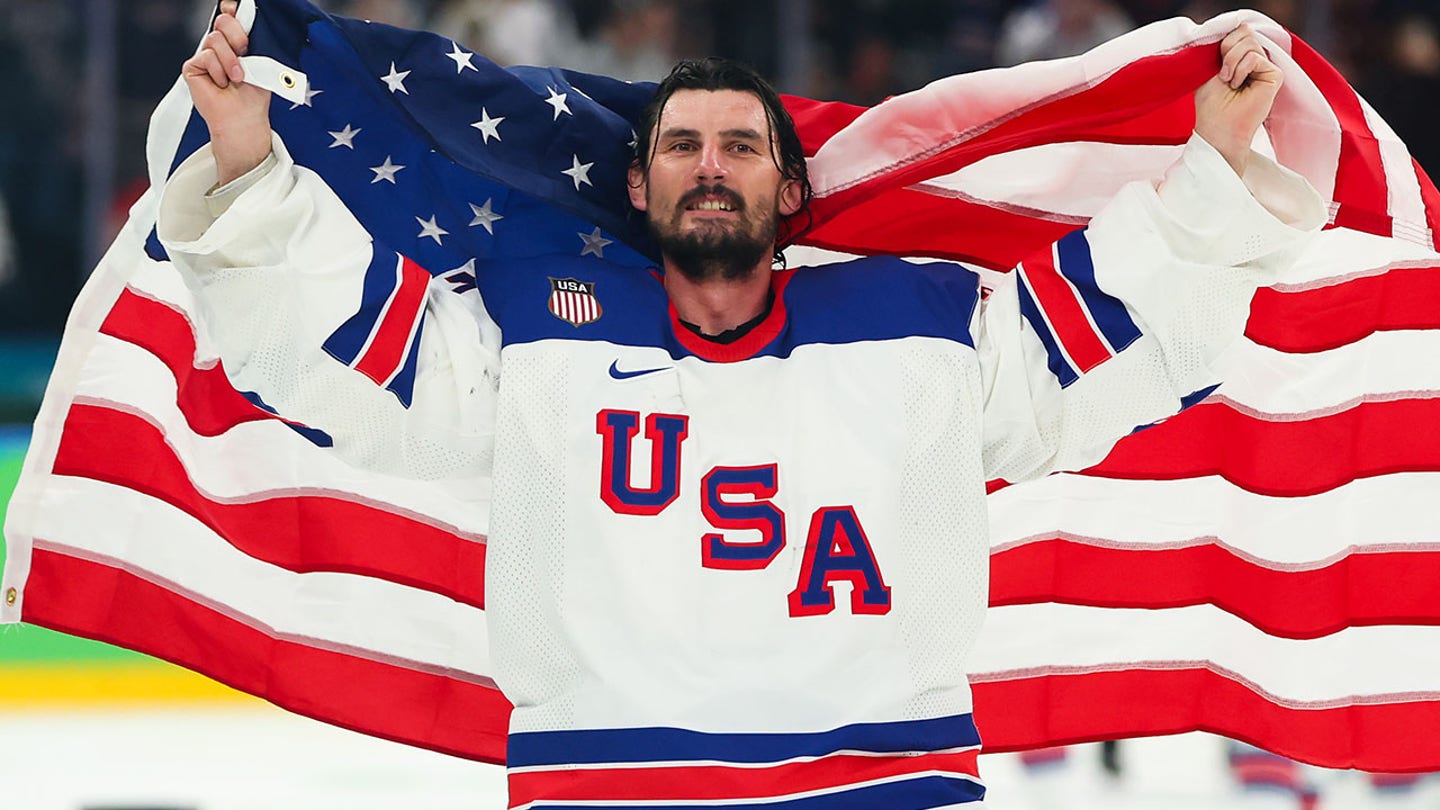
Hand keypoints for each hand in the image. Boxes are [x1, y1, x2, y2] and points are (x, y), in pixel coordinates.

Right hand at [183, 0, 272, 184]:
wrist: (244, 116)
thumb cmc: (255, 93)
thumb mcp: (261, 61)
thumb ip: (254, 40)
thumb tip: (247, 21)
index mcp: (237, 42)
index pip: (230, 16)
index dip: (232, 10)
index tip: (236, 10)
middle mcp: (220, 46)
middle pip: (223, 21)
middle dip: (237, 36)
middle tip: (245, 53)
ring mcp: (205, 55)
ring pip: (215, 39)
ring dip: (231, 60)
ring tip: (237, 77)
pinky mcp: (193, 67)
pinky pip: (206, 57)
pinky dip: (218, 71)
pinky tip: (222, 84)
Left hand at [1193, 23, 1282, 175]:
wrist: (1218, 128)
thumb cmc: (1211, 103)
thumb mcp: (1209, 67)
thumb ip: (1222, 46)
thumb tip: (1234, 26)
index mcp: (1240, 57)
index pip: (1238, 31)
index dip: (1224, 41)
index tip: (1215, 63)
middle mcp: (1255, 60)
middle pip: (1244, 32)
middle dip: (1227, 50)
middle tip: (1222, 74)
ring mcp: (1266, 67)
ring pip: (1249, 42)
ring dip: (1232, 62)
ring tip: (1229, 81)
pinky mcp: (1275, 75)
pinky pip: (1255, 57)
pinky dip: (1241, 69)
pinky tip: (1238, 85)